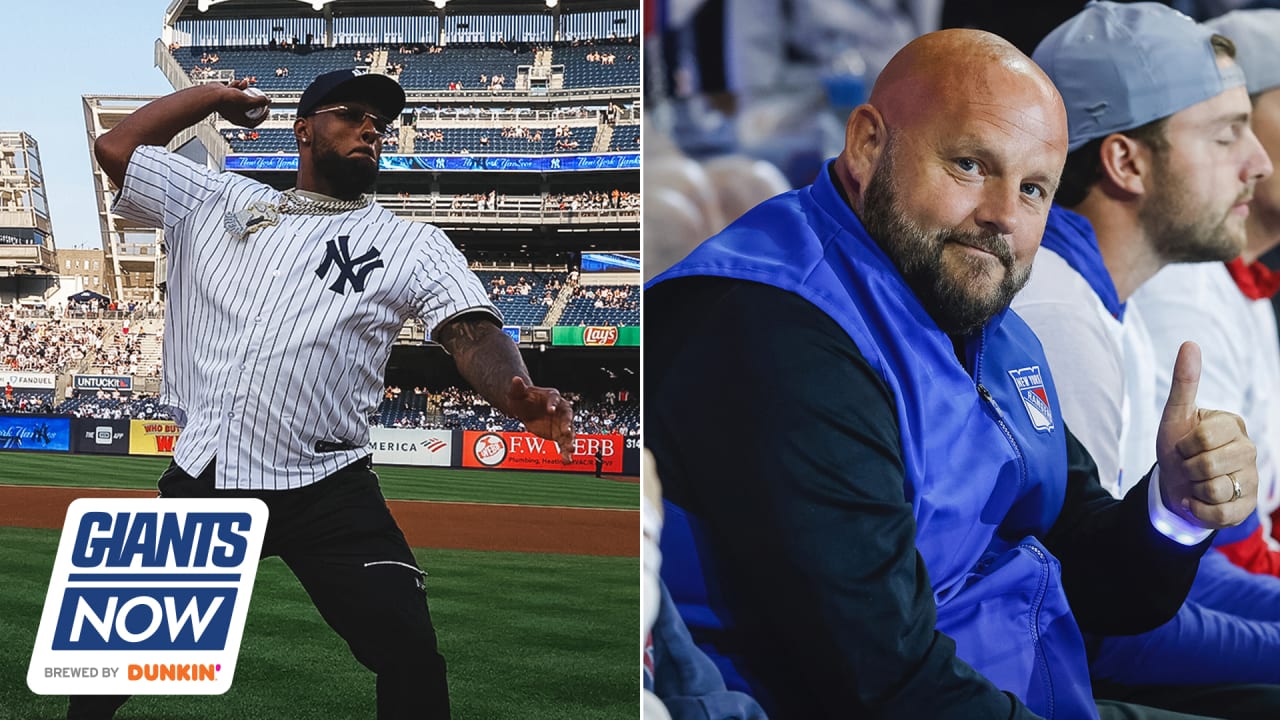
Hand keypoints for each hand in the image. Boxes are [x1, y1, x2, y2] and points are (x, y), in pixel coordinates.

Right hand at [217, 79, 269, 127]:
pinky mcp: (223, 97)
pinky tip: (238, 82)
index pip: (254, 121)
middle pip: (248, 109)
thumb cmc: (228, 100)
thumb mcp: (248, 101)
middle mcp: (233, 114)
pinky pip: (233, 92)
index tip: (267, 109)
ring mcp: (228, 105)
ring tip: (246, 84)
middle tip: (259, 96)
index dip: (262, 116)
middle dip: (254, 100)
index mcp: (239, 120)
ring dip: (244, 89)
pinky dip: (236, 86)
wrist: (211, 95)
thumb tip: (269, 100)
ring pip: (240, 98)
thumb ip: (260, 101)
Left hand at [507, 376, 574, 461]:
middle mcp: (561, 410)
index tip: (551, 410)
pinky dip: (565, 452)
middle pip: (567, 417)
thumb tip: (516, 379)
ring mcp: (561, 423)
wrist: (526, 410)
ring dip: (570, 441)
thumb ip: (518, 387)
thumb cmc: (524, 398)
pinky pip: (563, 444)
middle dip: (568, 425)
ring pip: (568, 433)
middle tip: (567, 431)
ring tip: (571, 450)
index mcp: (552, 396)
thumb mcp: (518, 393)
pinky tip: (566, 460)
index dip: (553, 404)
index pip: (555, 399)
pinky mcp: (559, 435)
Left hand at [1156, 341, 1257, 528]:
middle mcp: (1248, 450)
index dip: (1184, 445)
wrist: (1175, 485)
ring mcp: (1252, 479)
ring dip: (1194, 489)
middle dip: (1187, 468)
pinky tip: (1198, 500)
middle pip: (1208, 464)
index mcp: (1233, 425)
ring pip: (1215, 490)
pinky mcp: (1247, 507)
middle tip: (1188, 466)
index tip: (1183, 446)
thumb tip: (1190, 343)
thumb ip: (1183, 382)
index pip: (1204, 436)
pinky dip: (1199, 510)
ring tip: (1195, 483)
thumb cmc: (1177, 448)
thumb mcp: (1174, 416)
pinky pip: (1219, 514)